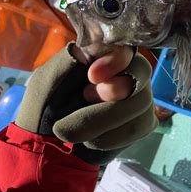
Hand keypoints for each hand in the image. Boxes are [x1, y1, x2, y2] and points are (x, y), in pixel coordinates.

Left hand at [16, 43, 156, 164]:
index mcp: (105, 53)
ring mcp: (140, 95)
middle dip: (115, 90)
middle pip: (142, 71)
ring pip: (142, 102)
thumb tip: (87, 52)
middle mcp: (129, 70)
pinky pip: (139, 127)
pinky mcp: (143, 121)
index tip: (93, 76)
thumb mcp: (46, 81)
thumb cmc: (47, 107)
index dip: (116, 60)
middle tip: (87, 98)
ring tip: (76, 127)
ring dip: (104, 119)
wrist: (50, 145)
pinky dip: (111, 137)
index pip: (125, 46)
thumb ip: (66, 63)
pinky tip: (91, 140)